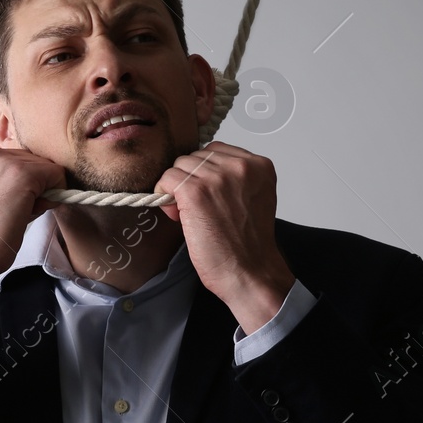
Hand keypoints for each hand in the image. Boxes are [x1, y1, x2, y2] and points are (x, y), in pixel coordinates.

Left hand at [154, 140, 294, 333]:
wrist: (249, 272)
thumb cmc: (248, 245)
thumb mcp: (251, 199)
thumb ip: (232, 179)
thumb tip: (193, 172)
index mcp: (259, 166)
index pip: (216, 150)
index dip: (204, 172)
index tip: (207, 193)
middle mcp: (240, 166)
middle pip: (196, 156)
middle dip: (190, 179)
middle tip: (197, 208)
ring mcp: (218, 177)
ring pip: (180, 165)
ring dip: (177, 187)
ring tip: (189, 213)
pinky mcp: (196, 191)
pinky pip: (167, 178)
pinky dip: (164, 193)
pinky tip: (175, 213)